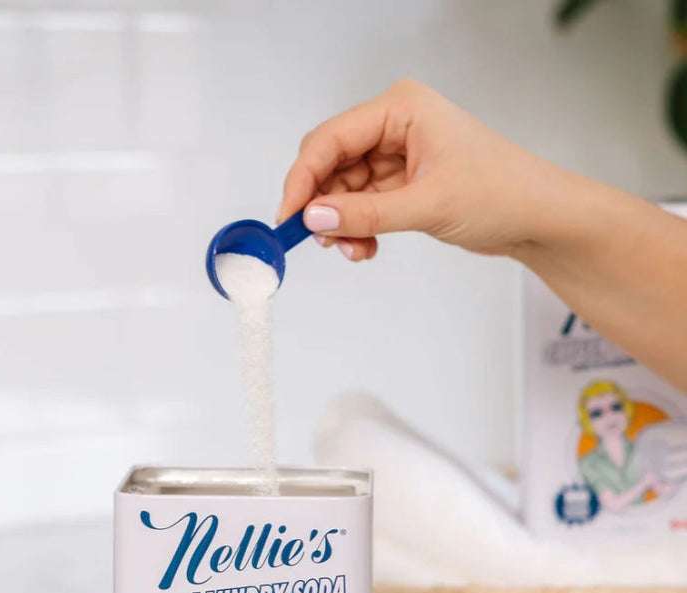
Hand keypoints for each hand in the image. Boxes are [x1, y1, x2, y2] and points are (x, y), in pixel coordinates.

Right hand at [278, 79, 569, 263]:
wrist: (537, 217)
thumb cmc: (501, 192)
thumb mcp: (427, 204)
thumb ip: (365, 213)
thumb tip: (314, 219)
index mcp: (400, 108)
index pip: (330, 139)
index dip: (303, 179)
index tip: (289, 218)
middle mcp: (394, 126)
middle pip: (330, 164)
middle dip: (322, 206)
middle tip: (322, 241)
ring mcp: (396, 155)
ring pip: (342, 191)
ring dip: (341, 224)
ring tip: (355, 250)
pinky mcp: (401, 183)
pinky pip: (360, 206)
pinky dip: (357, 229)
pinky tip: (367, 248)